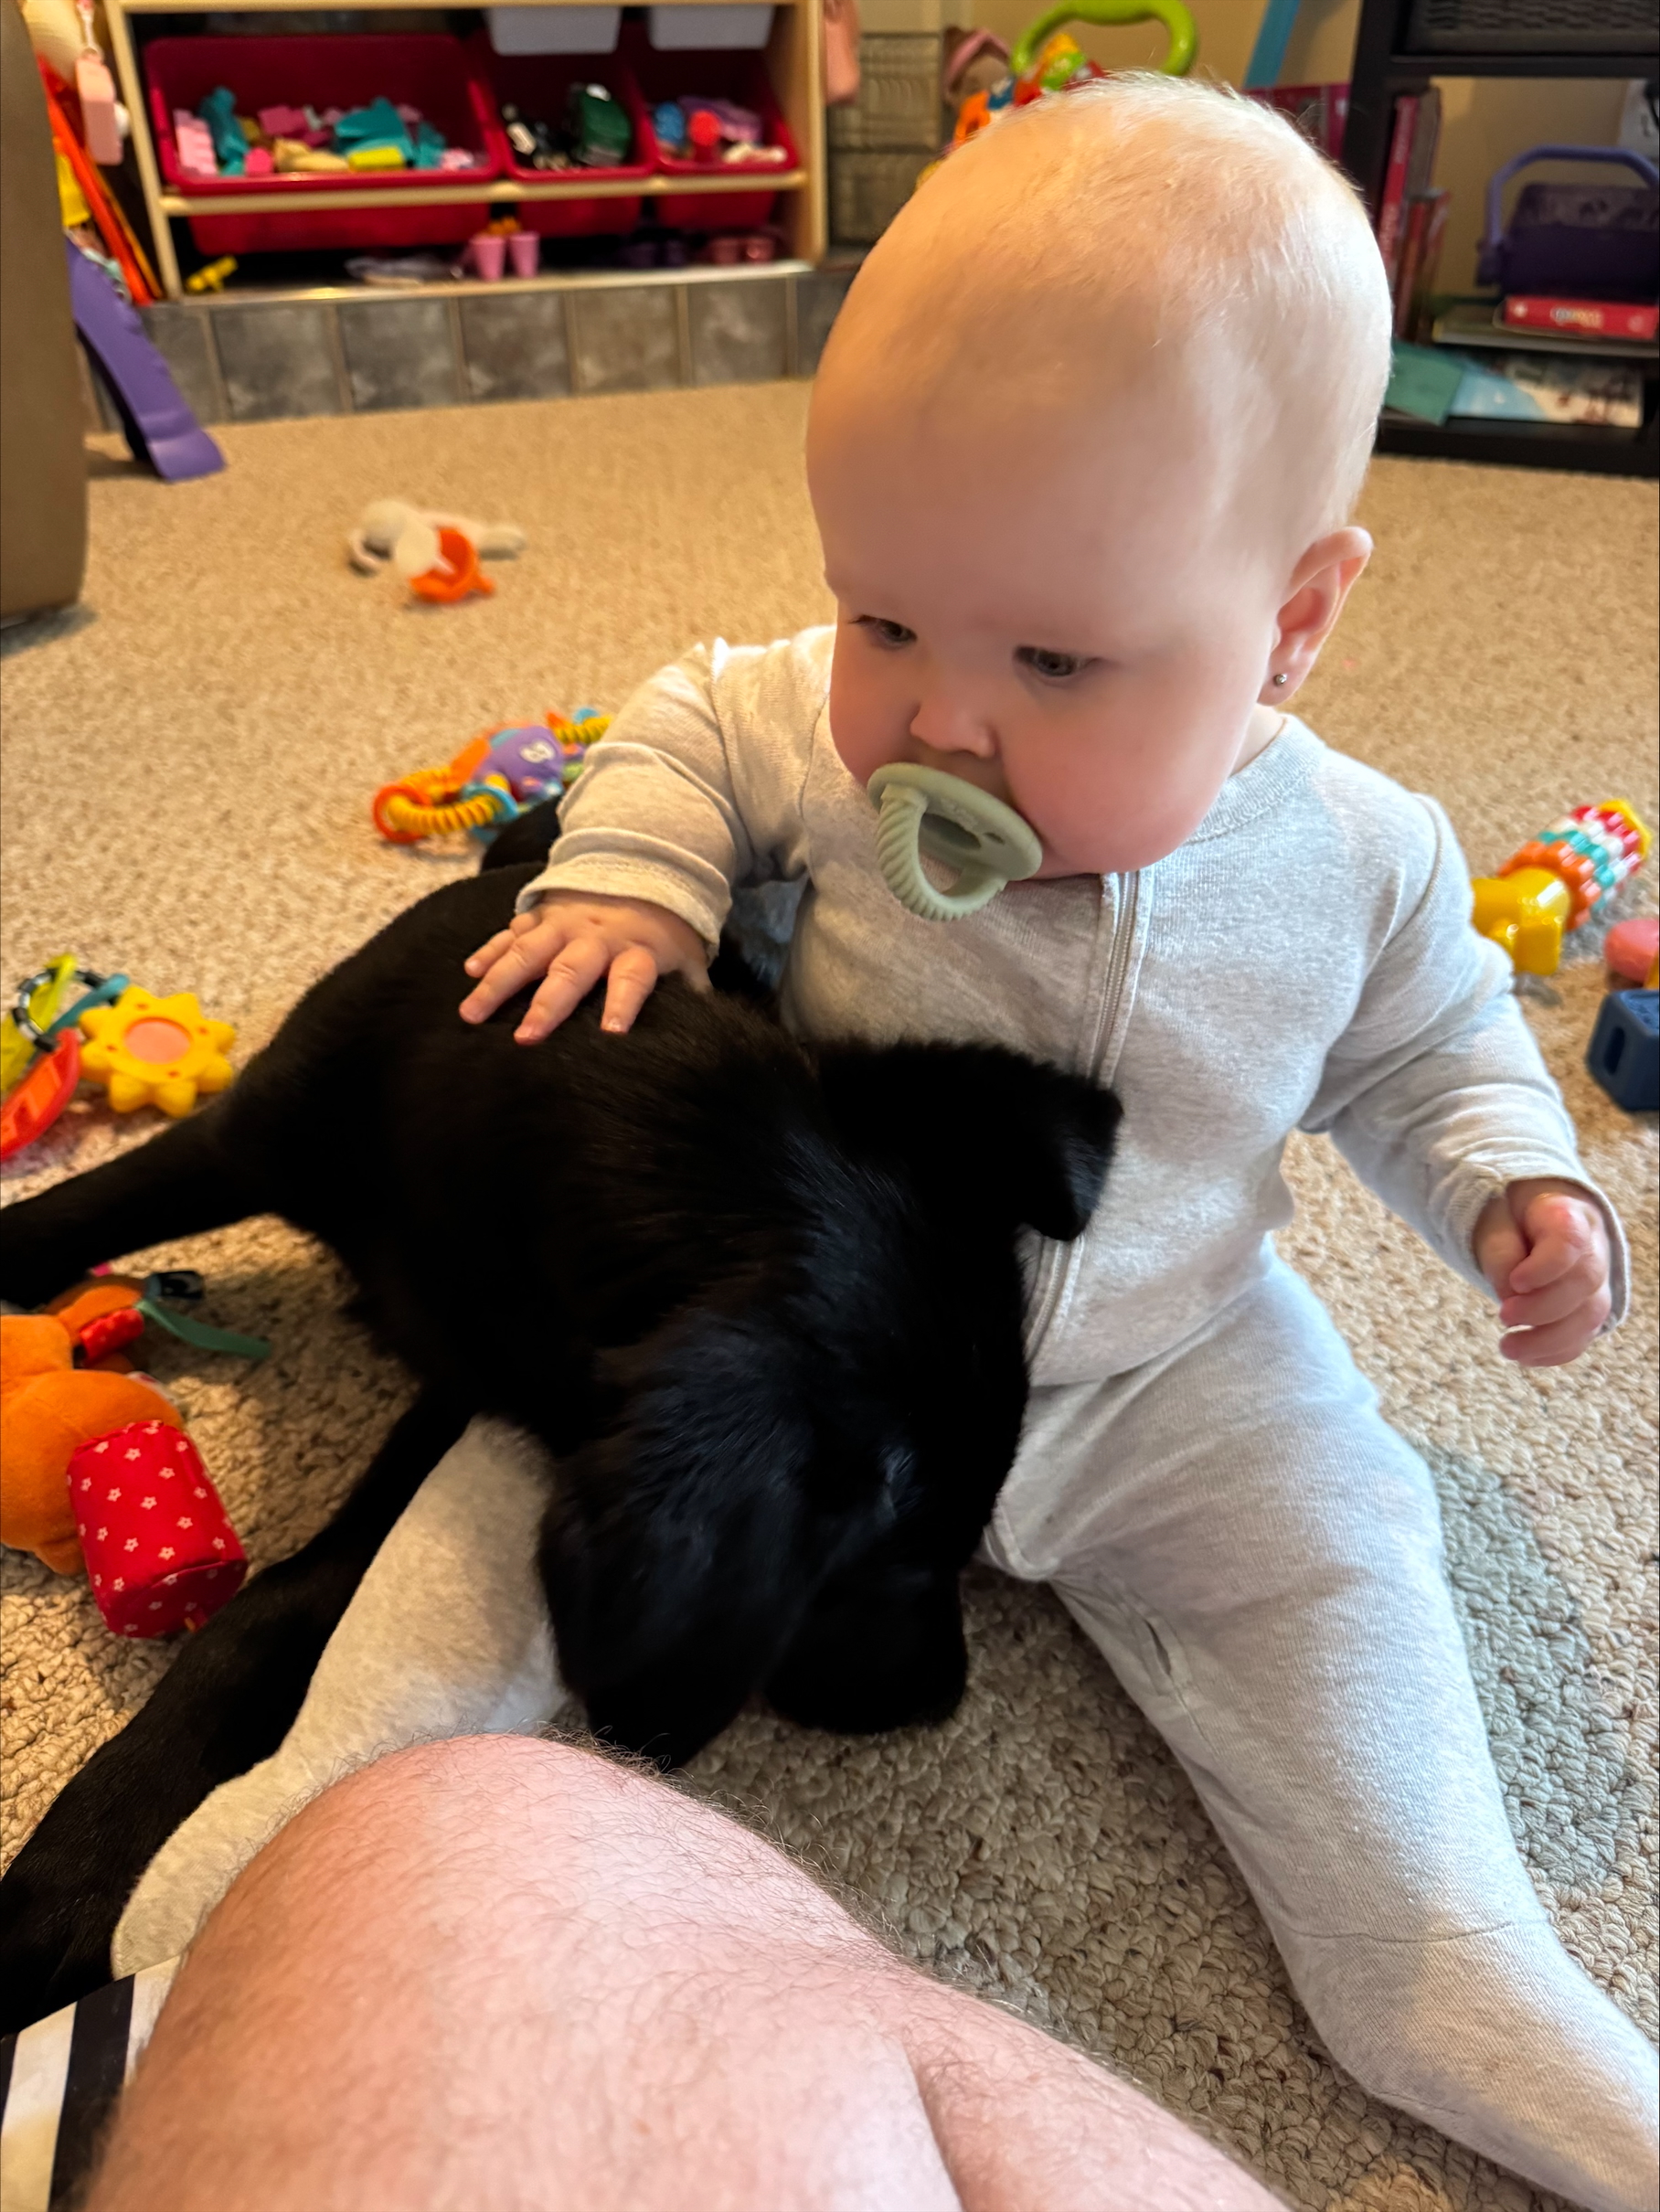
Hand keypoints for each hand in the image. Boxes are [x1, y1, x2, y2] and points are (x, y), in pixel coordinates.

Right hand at [459, 890, 708, 1042]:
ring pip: (527, 953)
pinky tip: (469, 972)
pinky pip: (510, 933)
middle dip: (546, 1005)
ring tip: (472, 1014)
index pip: (631, 979)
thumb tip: (705, 1034)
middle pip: (570, 972)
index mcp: (637, 951)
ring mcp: (564, 924)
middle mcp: (597, 938)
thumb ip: (690, 992)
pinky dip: (489, 950)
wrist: (644, 867)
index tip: (611, 1033)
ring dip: (499, 983)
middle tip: (525, 1038)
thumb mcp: (687, 957)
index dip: (623, 1004)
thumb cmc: (665, 931)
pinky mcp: (542, 914)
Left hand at [1473, 1179, 1611, 1367]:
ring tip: (1507, 1348)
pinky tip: (1524, 1358)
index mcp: (1567, 1215)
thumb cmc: (1509, 1217)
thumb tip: (1510, 1295)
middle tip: (1504, 1317)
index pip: (1571, 1241)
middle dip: (1543, 1308)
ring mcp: (1596, 1281)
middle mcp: (1592, 1247)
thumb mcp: (1493, 1220)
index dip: (1546, 1267)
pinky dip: (1554, 1352)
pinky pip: (1583, 1336)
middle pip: (1585, 1282)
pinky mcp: (1586, 1308)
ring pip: (1590, 1316)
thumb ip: (1500, 1249)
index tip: (1515, 1283)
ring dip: (1548, 1340)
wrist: (1528, 1219)